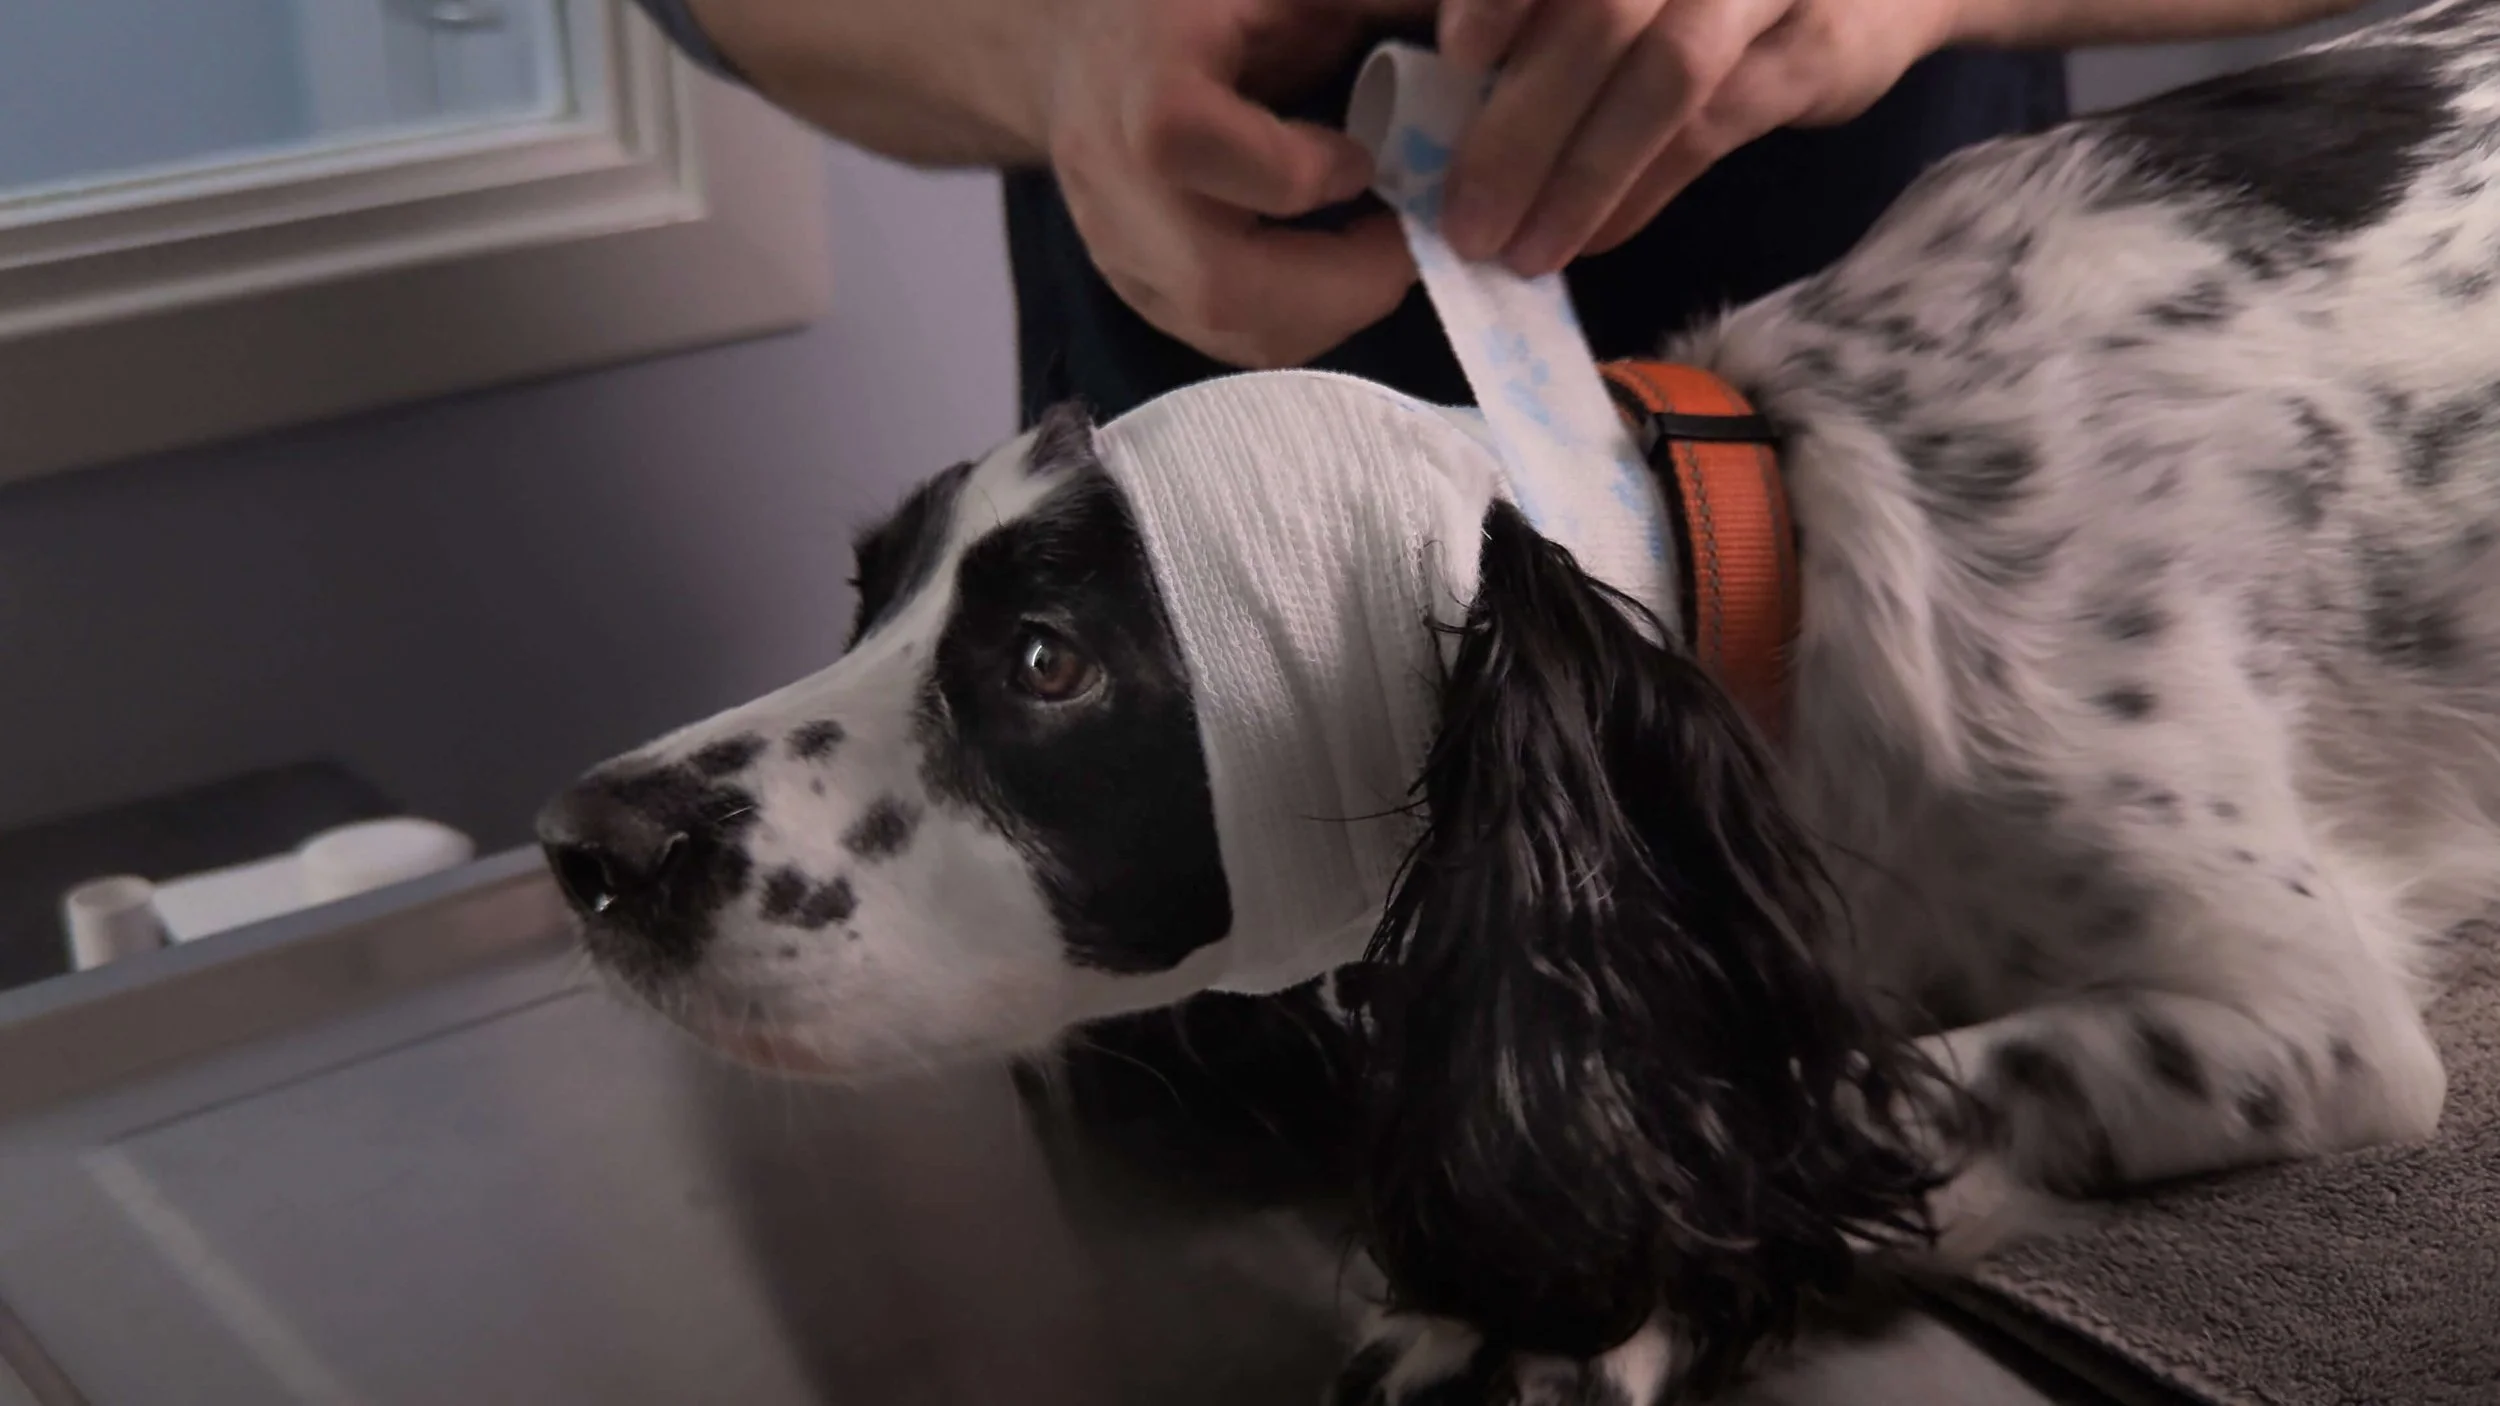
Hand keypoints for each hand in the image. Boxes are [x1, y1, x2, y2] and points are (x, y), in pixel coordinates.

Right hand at [1041, 0, 1433, 367]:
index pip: (1196, 146)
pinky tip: (1331, 268)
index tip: (1363, 156)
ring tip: (1376, 255)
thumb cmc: (1195, 3)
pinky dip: (1298, 319)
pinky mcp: (1135, 292)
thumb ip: (1373, 4)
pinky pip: (1225, 339)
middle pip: (1218, 285)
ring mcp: (1119, 250)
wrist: (1082, 45)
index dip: (1306, 169)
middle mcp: (1118, 184)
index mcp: (1148, 88)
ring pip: (1228, 331)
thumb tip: (1474, 37)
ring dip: (1329, 312)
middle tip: (1406, 243)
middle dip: (1343, 285)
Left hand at [1434, 0, 1962, 273]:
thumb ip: (1560, 18)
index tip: (1459, 54)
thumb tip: (1456, 96)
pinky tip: (1593, 237)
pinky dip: (1640, 190)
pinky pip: (1710, 126)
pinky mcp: (1812, 46)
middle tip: (1466, 220)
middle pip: (1600, 17)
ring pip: (1662, 75)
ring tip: (1523, 251)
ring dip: (1580, 177)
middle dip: (1520, 128)